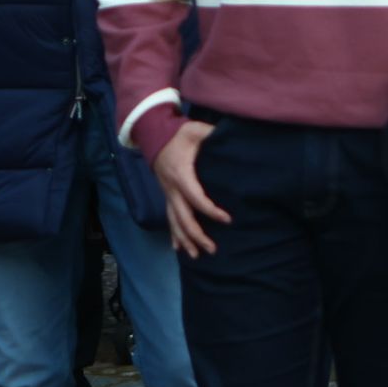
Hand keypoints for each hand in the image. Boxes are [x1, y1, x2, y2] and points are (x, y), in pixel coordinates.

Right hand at [151, 120, 231, 258]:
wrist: (154, 135)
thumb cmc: (178, 134)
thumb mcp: (195, 130)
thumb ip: (212, 134)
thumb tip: (233, 138)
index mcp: (181, 174)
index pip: (196, 198)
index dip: (211, 211)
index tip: (227, 219)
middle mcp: (172, 188)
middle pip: (183, 218)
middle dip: (197, 235)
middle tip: (213, 249)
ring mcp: (168, 194)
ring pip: (174, 222)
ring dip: (185, 240)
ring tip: (197, 255)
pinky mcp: (167, 195)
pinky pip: (169, 218)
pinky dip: (174, 234)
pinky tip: (178, 249)